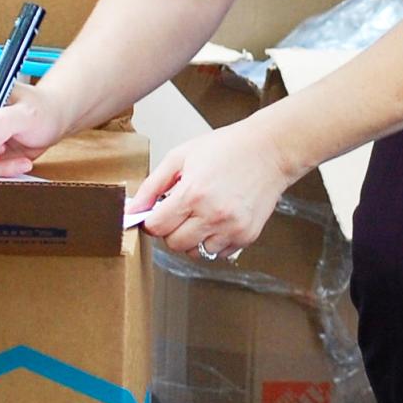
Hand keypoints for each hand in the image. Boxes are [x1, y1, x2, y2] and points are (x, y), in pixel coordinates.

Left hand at [129, 121, 290, 257]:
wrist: (269, 151)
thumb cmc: (226, 149)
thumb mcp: (181, 156)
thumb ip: (152, 185)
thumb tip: (132, 209)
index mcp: (192, 194)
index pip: (156, 228)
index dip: (152, 220)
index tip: (159, 212)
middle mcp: (212, 216)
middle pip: (174, 244)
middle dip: (172, 229)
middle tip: (182, 211)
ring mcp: (231, 228)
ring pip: (196, 253)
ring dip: (193, 238)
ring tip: (203, 214)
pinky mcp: (246, 236)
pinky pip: (218, 253)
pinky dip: (214, 240)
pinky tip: (220, 218)